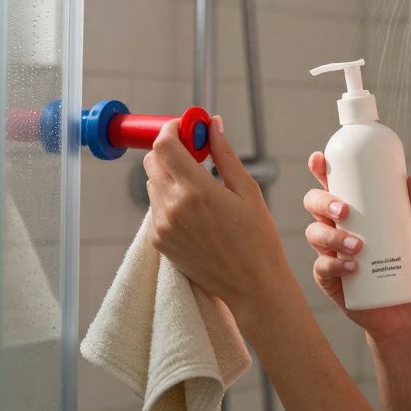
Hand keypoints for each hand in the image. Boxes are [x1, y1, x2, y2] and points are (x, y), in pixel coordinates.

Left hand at [144, 116, 290, 319]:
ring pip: (152, 183)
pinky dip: (169, 200)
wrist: (252, 286)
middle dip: (171, 151)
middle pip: (153, 160)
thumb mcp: (247, 191)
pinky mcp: (158, 241)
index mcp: (196, 190)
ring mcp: (161, 226)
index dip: (173, 130)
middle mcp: (172, 207)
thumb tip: (213, 125)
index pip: (164, 145)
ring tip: (200, 189)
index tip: (187, 129)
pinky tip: (195, 212)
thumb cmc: (257, 239)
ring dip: (170, 176)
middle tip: (196, 155)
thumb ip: (224, 154)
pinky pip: (155, 207)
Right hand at [302, 150, 410, 342]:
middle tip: (344, 210)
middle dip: (323, 202)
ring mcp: (329, 254)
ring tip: (357, 245)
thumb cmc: (408, 269)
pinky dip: (335, 265)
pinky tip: (352, 267)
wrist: (406, 313)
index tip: (320, 160)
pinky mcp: (329, 280)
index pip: (331, 186)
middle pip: (314, 205)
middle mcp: (334, 229)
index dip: (320, 170)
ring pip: (314, 234)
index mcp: (351, 214)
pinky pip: (321, 268)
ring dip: (331, 236)